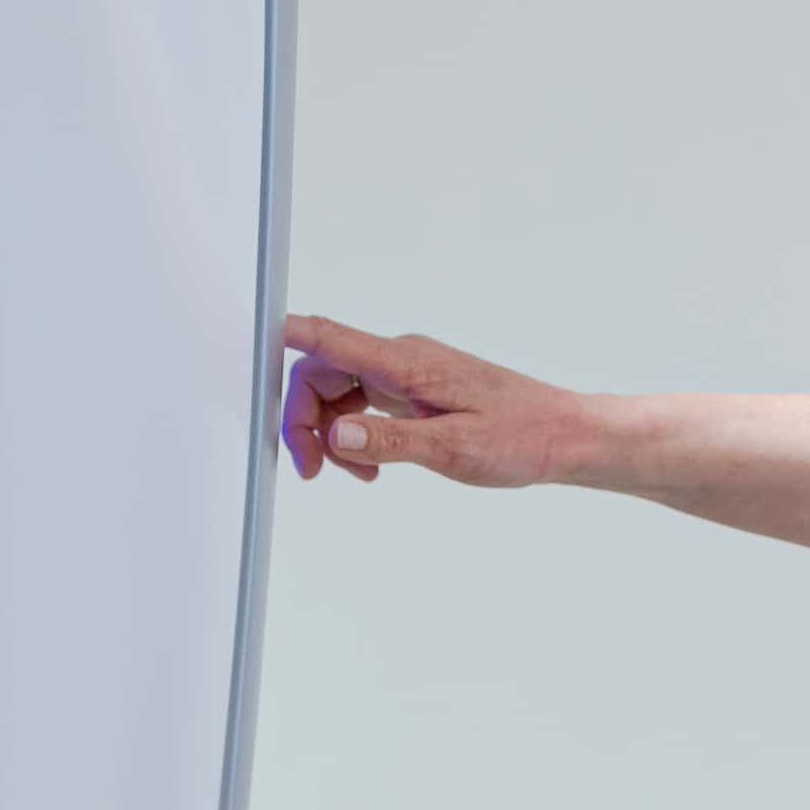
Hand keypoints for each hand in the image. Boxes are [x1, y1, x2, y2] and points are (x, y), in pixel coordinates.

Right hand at [278, 315, 589, 488]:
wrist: (562, 436)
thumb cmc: (521, 437)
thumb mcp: (454, 449)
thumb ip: (392, 441)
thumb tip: (337, 433)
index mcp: (407, 363)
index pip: (330, 338)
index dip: (284, 336)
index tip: (246, 343)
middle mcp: (401, 359)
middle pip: (321, 372)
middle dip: (304, 419)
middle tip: (312, 470)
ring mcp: (407, 374)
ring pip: (338, 391)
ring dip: (330, 432)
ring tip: (357, 474)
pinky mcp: (414, 391)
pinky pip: (362, 403)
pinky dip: (355, 434)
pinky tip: (371, 465)